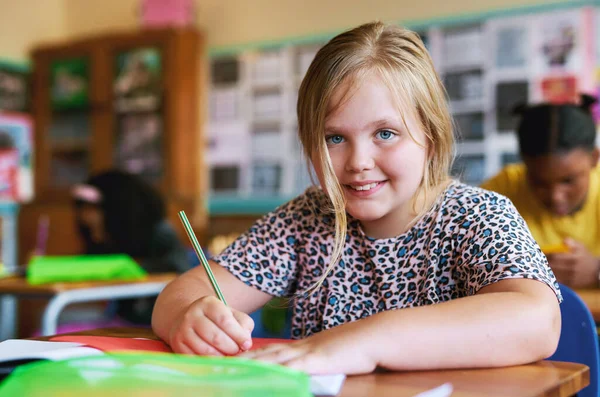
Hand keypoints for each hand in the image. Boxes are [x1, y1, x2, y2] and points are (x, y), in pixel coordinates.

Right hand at [168, 295, 253, 355]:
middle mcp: (192, 314)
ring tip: (228, 356)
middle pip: (216, 337)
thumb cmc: (216, 319)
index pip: (225, 320)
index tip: (247, 344)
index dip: (238, 335)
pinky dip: (209, 362)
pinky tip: (216, 359)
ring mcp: (182, 329)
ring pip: (206, 350)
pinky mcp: (177, 344)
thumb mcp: (231, 315)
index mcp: (208, 303)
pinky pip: (196, 358)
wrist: (189, 320)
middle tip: (238, 352)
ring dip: (221, 357)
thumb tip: (246, 342)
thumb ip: (243, 324)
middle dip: (231, 348)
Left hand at [240, 321, 377, 374]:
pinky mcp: (316, 361)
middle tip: (219, 366)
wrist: (373, 336)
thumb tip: (306, 368)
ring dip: (249, 366)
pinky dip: (275, 372)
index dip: (249, 356)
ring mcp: (307, 354)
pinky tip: (262, 376)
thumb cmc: (356, 347)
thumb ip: (314, 360)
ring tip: (230, 370)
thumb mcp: (330, 353)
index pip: (269, 351)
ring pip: (271, 360)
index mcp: (302, 347)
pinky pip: (291, 368)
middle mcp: (299, 348)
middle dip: (240, 361)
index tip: (230, 361)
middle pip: (263, 355)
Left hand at [546, 238, 599, 288]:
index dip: (546, 254)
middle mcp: (572, 268)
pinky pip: (558, 281)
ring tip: (542, 267)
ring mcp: (571, 277)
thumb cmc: (585, 257)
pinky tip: (549, 274)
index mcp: (573, 258)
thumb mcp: (581, 247)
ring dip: (546, 270)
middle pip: (552, 266)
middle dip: (544, 262)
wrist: (597, 271)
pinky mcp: (571, 284)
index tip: (541, 252)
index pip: (555, 256)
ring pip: (553, 274)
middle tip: (539, 260)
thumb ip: (572, 243)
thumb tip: (564, 241)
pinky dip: (552, 278)